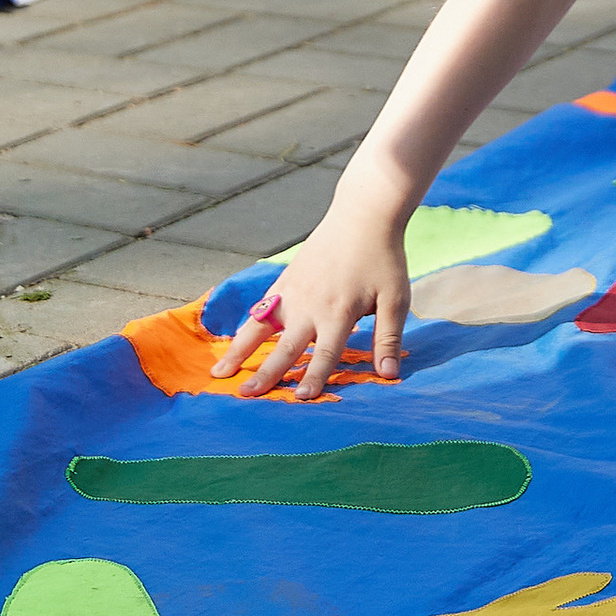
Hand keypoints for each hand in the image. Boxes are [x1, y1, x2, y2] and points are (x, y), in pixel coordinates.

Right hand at [213, 199, 409, 397]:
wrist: (361, 215)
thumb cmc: (383, 259)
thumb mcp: (396, 298)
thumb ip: (388, 338)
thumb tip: (389, 376)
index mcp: (339, 312)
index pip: (324, 353)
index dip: (314, 377)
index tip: (300, 400)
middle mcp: (310, 305)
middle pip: (284, 346)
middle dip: (265, 373)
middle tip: (245, 396)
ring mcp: (292, 292)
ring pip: (260, 327)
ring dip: (240, 351)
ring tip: (220, 373)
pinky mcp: (285, 281)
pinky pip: (261, 308)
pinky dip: (246, 327)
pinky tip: (233, 343)